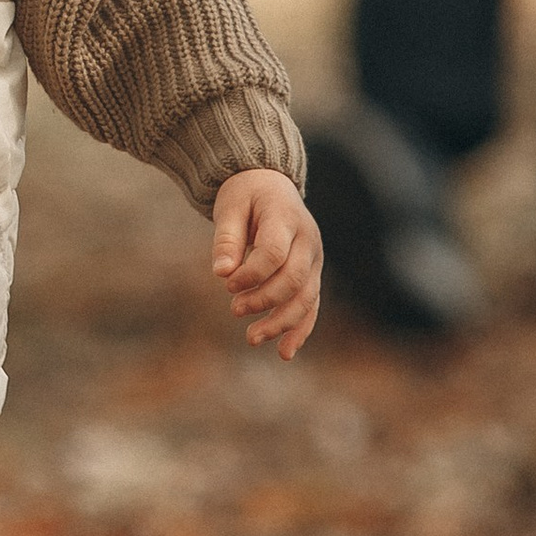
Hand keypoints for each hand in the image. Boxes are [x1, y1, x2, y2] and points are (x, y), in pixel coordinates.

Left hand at [212, 169, 321, 359]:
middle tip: (234, 310)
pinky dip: (300, 329)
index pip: (274, 253)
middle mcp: (308, 240)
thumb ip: (226, 239)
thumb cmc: (245, 194)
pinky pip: (311, 305)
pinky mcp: (312, 274)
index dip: (250, 274)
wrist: (271, 183)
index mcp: (286, 218)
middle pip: (294, 279)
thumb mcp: (229, 206)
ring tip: (252, 338)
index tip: (226, 284)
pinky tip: (284, 352)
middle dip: (264, 300)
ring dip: (282, 322)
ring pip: (306, 297)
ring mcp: (314, 258)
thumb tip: (221, 274)